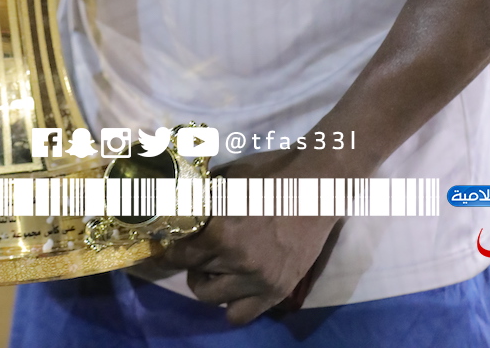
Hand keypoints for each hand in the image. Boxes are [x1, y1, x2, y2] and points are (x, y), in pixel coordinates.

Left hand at [158, 148, 337, 324]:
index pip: (180, 253)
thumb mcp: (229, 177)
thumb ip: (202, 196)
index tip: (172, 244)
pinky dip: (230, 304)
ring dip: (206, 282)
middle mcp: (237, 261)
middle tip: (195, 251)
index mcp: (221, 230)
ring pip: (211, 296)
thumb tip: (178, 204)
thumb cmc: (271, 174)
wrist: (316, 186)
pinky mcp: (276, 291)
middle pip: (194, 272)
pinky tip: (232, 285)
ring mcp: (258, 279)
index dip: (172, 248)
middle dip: (190, 261)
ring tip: (212, 268)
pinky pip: (239, 315)